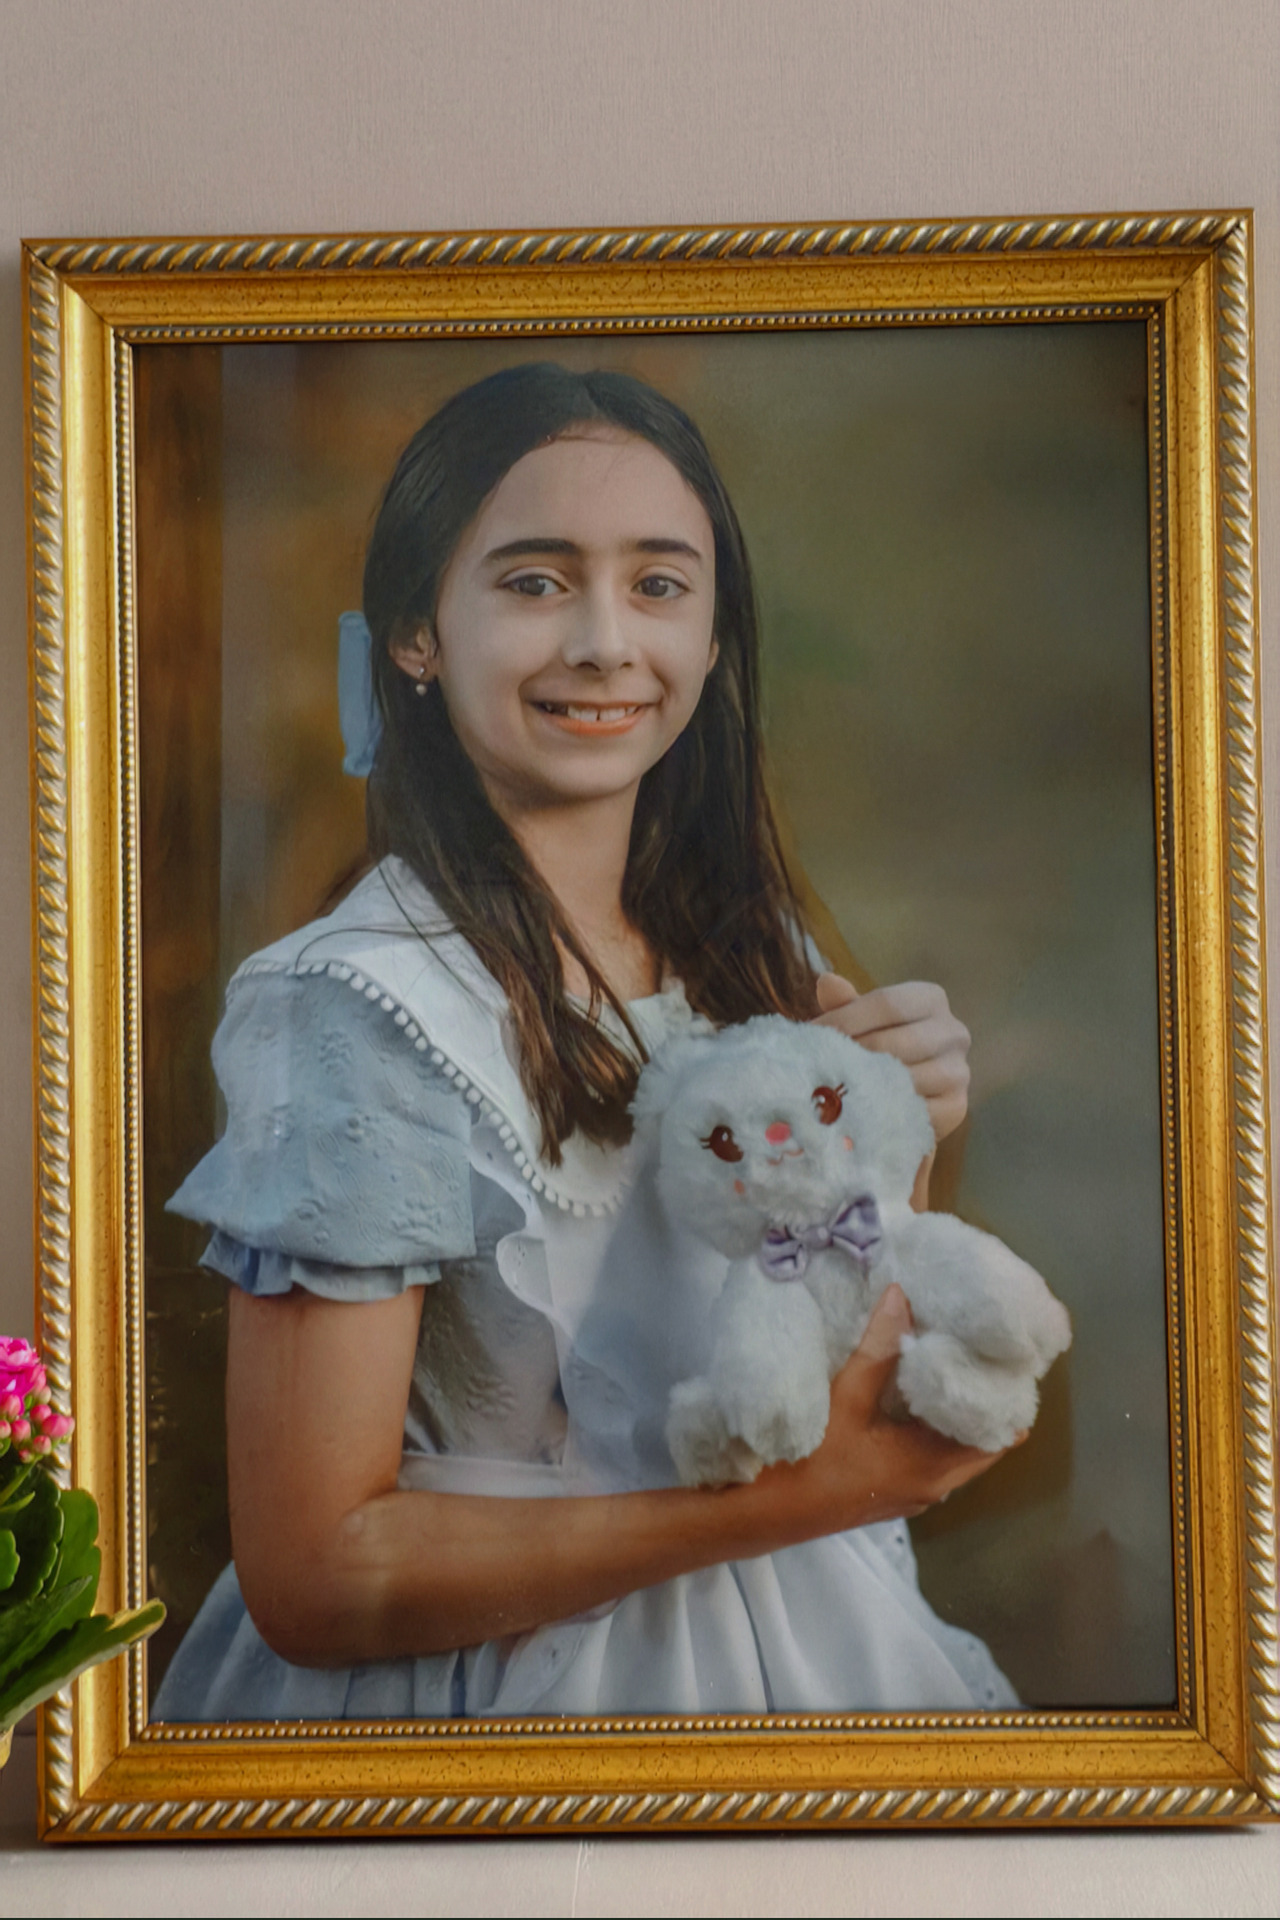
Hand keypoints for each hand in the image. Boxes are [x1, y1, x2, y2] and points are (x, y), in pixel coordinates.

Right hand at [766, 1287, 1013, 1535]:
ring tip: (953, 1358)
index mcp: (933, 1466)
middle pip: (983, 1440)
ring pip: (957, 1448)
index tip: (1003, 1350)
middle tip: (978, 1344)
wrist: (762, 1513)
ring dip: (957, 1410)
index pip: (999, 1433)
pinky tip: (917, 1391)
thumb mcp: (845, 1398)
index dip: (1005, 1392)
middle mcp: (934, 1485)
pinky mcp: (893, 1488)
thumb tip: (902, 1295)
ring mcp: (914, 1491)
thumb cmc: (807, 1461)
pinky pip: (933, 1454)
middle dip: (982, 1395)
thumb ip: (878, 1348)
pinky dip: (935, 1425)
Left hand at [812, 971, 969, 1142]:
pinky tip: (859, 1111)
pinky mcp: (956, 1107)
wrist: (912, 1090)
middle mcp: (953, 1032)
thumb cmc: (882, 1044)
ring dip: (865, 1086)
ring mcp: (958, 1071)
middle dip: (852, 1055)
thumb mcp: (865, 1020)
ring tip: (834, 1089)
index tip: (814, 1033)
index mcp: (931, 999)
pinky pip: (914, 1110)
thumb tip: (827, 983)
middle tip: (819, 1067)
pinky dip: (884, 1111)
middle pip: (894, 1042)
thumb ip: (846, 1004)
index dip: (846, 1018)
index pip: (886, 1003)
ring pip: (905, 1078)